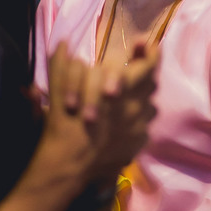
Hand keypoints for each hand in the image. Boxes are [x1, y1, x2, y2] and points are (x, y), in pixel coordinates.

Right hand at [44, 42, 157, 183]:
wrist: (68, 167)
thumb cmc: (63, 126)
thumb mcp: (59, 91)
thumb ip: (63, 64)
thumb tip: (65, 43)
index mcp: (122, 89)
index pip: (149, 63)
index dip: (149, 51)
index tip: (143, 44)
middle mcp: (138, 106)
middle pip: (151, 82)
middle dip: (142, 74)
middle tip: (128, 71)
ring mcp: (141, 126)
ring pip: (150, 104)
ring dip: (139, 97)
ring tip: (121, 99)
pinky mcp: (140, 143)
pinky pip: (145, 125)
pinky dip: (136, 119)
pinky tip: (119, 122)